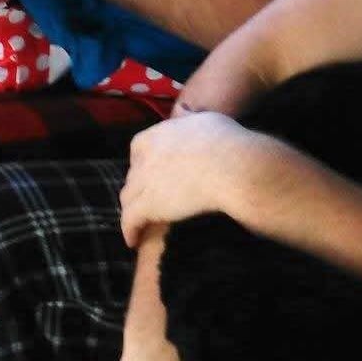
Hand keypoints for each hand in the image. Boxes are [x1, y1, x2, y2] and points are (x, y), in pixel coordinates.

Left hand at [119, 112, 282, 246]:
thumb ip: (188, 122)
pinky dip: (130, 231)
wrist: (232, 168)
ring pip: (128, 197)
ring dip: (132, 209)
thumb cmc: (228, 143)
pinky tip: (133, 241)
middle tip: (148, 199)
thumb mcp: (205, 120)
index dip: (142, 161)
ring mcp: (145, 180)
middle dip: (138, 186)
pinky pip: (130, 220)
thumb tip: (185, 119)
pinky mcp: (149, 204)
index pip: (138, 147)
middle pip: (133, 173)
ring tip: (138, 222)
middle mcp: (148, 155)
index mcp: (160, 134)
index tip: (149, 171)